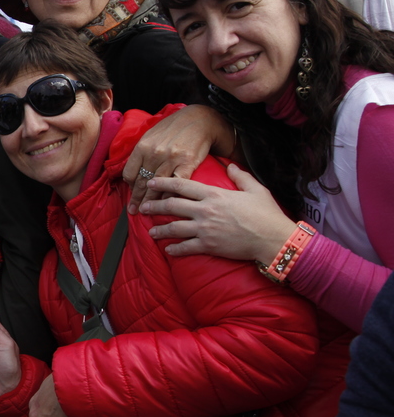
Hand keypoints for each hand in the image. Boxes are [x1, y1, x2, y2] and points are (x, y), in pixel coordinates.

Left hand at [124, 105, 236, 212]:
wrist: (200, 120)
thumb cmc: (174, 128)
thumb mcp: (151, 135)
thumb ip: (141, 152)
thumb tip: (133, 171)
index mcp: (143, 147)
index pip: (130, 173)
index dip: (130, 187)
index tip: (131, 195)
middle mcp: (155, 154)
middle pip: (142, 183)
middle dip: (137, 199)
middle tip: (134, 211)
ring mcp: (171, 160)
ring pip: (157, 186)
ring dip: (151, 201)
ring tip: (146, 212)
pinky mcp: (187, 164)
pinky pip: (176, 185)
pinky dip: (170, 195)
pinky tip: (166, 203)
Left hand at [140, 163, 297, 263]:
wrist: (274, 239)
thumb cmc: (267, 214)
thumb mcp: (256, 190)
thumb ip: (241, 176)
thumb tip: (231, 166)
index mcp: (214, 194)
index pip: (182, 185)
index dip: (164, 183)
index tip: (151, 183)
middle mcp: (205, 210)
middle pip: (172, 205)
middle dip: (155, 206)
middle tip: (143, 207)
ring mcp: (205, 229)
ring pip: (174, 227)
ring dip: (160, 229)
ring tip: (150, 232)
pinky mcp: (209, 245)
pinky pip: (186, 247)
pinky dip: (175, 249)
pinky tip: (168, 250)